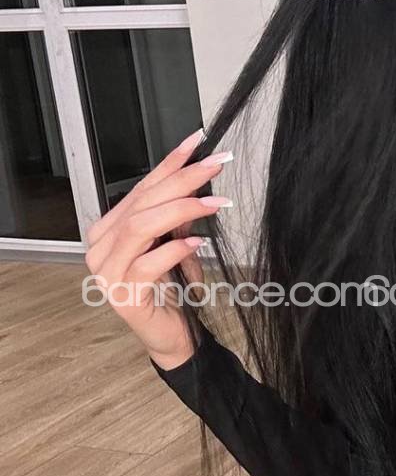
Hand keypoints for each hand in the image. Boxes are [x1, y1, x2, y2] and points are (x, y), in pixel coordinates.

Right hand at [83, 128, 232, 366]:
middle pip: (141, 204)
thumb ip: (178, 214)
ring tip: (214, 203)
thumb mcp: (175, 242)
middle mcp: (99, 248)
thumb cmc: (171, 286)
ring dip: (181, 210)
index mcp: (108, 229)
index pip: (141, 188)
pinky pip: (147, 265)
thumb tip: (197, 178)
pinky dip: (174, 250)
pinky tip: (198, 242)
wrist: (171, 334)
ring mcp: (106, 273)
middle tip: (215, 165)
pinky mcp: (123, 296)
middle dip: (181, 180)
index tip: (198, 141)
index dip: (170, 163)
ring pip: (139, 229)